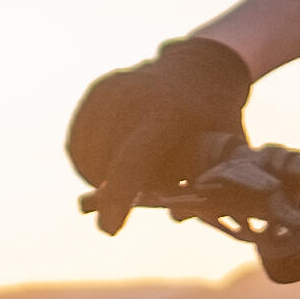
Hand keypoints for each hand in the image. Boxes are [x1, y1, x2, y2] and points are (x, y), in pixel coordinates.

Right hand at [65, 34, 253, 198]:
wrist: (200, 68)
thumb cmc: (213, 119)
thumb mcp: (221, 148)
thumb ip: (201, 183)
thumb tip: (176, 216)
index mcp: (166, 113)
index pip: (132, 160)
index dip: (119, 197)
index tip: (109, 229)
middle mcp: (132, 97)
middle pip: (106, 162)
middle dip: (115, 192)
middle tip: (136, 196)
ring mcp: (110, 91)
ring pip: (87, 155)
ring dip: (99, 178)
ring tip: (126, 179)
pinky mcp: (97, 92)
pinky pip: (79, 141)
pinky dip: (88, 160)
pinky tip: (110, 163)